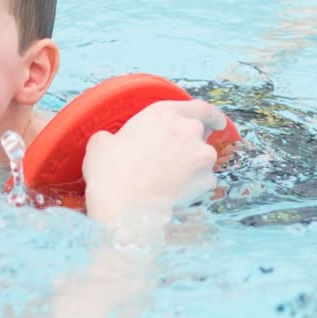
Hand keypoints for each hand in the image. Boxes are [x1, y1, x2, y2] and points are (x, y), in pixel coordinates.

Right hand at [81, 100, 223, 240]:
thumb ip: (115, 136)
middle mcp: (189, 129)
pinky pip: (203, 181)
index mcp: (164, 113)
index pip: (199, 107)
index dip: (210, 115)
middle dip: (191, 144)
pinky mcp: (208, 180)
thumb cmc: (110, 174)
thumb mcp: (101, 143)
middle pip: (200, 133)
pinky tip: (172, 194)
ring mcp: (202, 155)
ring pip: (202, 158)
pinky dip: (192, 186)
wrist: (127, 209)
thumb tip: (111, 141)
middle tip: (172, 158)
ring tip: (167, 181)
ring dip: (191, 166)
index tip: (215, 123)